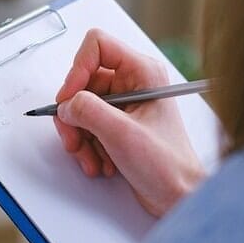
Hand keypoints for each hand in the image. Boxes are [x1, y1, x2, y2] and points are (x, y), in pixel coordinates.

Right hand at [54, 29, 204, 217]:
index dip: (77, 70)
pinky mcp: (116, 124)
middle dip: (74, 115)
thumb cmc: (167, 165)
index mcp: (142, 72)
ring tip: (91, 158)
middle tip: (75, 139)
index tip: (70, 98)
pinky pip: (85, 125)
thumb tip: (66, 104)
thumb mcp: (122, 134)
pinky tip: (100, 162)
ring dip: (80, 136)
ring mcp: (123, 105)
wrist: (177, 196)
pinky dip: (86, 145)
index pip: (97, 46)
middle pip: (82, 82)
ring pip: (80, 107)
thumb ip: (88, 111)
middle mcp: (132, 83)